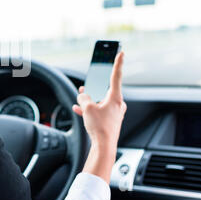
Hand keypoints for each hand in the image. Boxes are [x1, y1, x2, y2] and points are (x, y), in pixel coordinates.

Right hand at [71, 51, 126, 182]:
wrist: (104, 147)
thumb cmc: (100, 127)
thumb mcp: (87, 108)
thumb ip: (83, 98)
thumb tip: (83, 96)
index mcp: (115, 97)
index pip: (116, 76)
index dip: (117, 63)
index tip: (121, 53)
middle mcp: (117, 104)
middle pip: (105, 90)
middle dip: (94, 88)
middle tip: (88, 85)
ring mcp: (114, 112)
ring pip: (100, 100)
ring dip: (90, 99)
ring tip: (81, 99)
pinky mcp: (110, 120)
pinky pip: (99, 110)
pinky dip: (90, 109)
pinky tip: (80, 109)